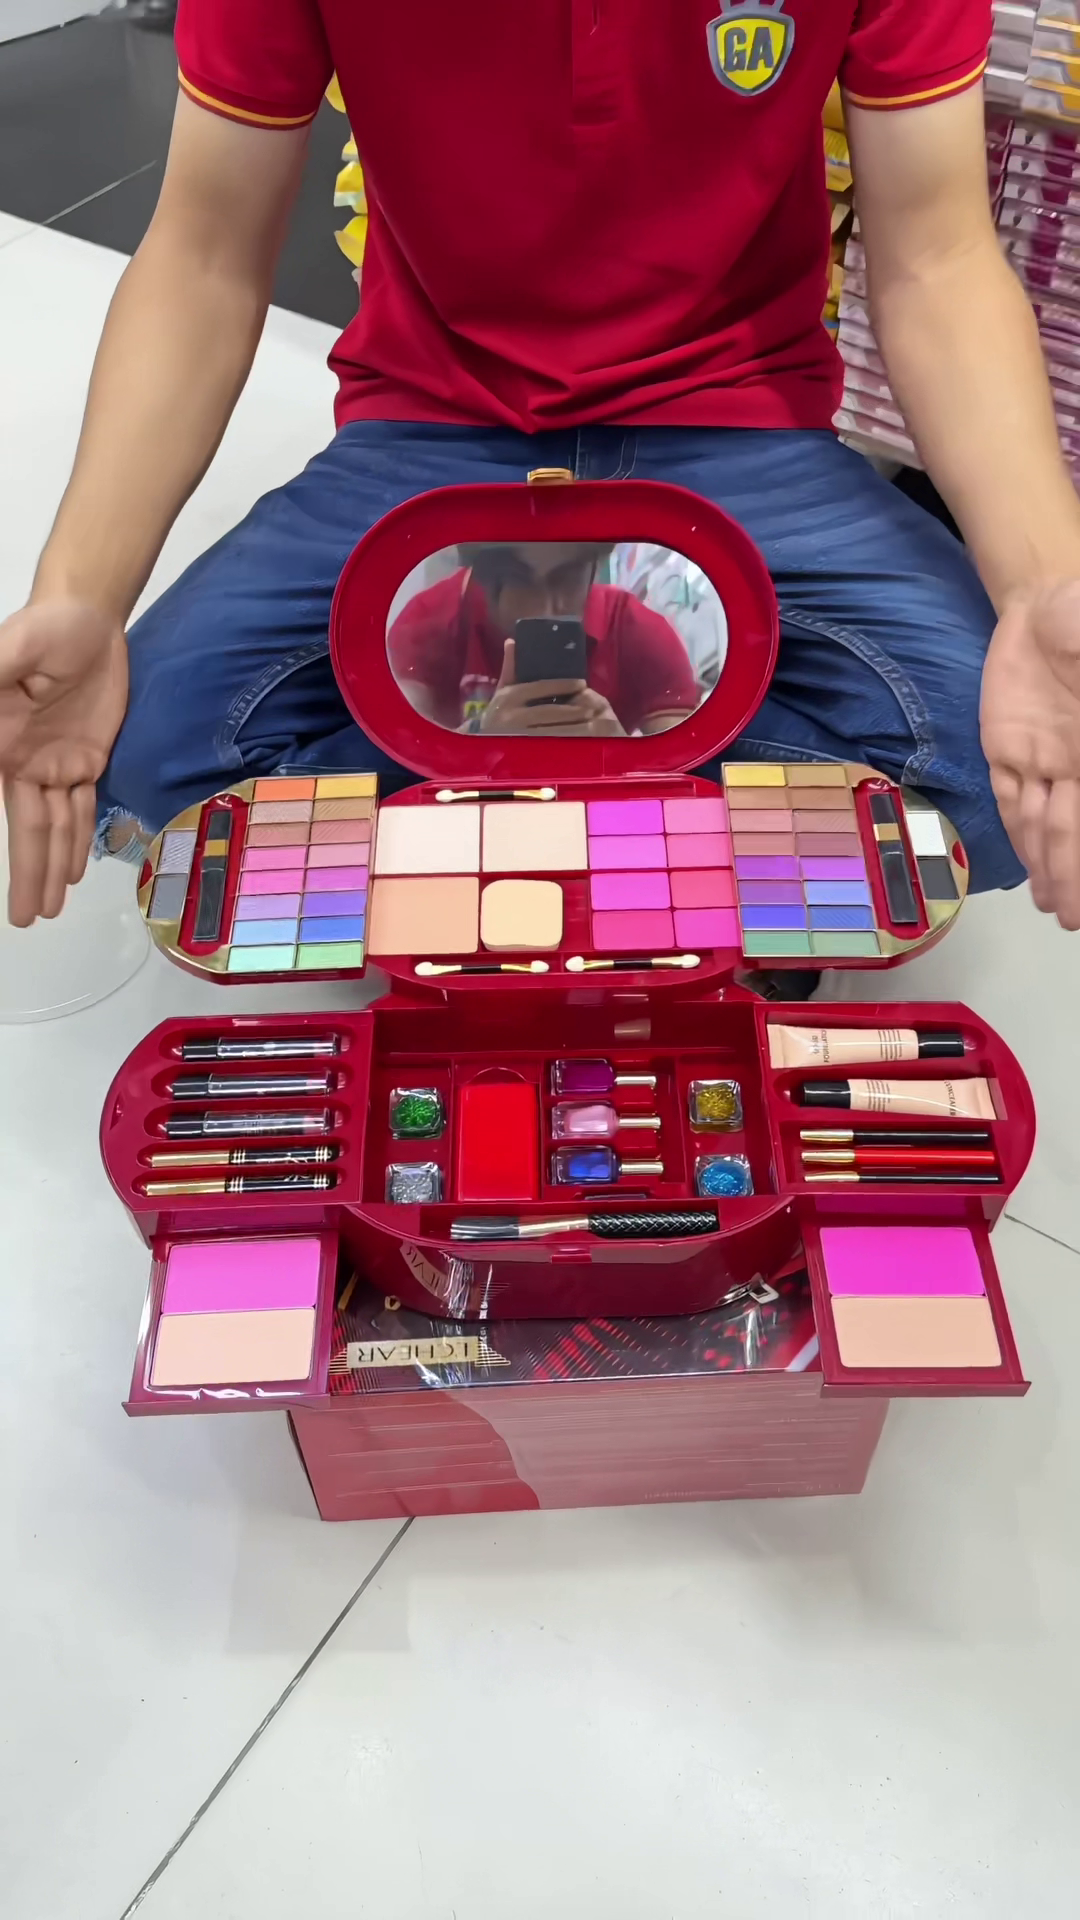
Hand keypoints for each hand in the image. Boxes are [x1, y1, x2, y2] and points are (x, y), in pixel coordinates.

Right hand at [0, 599, 128, 924]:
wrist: (86, 615)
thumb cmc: (43, 628)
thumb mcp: (10, 652)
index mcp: (2, 748)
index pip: (4, 810)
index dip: (10, 852)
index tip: (8, 894)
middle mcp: (22, 763)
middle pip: (28, 831)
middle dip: (28, 875)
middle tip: (25, 920)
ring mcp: (54, 762)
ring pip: (55, 827)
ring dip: (52, 867)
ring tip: (47, 909)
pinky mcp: (85, 757)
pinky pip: (81, 807)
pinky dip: (78, 839)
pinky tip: (74, 870)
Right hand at [479, 639, 623, 736]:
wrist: (478, 745)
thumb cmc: (497, 714)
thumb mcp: (502, 691)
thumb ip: (510, 669)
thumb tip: (512, 641)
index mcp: (509, 696)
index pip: (541, 687)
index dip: (563, 685)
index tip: (582, 684)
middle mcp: (511, 716)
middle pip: (549, 712)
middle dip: (573, 710)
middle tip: (593, 708)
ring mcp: (517, 737)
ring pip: (551, 732)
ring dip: (574, 728)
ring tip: (591, 724)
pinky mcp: (523, 754)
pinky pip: (548, 748)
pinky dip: (564, 744)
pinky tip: (579, 742)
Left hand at [981, 591, 1079, 928]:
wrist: (1047, 599)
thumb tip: (1074, 768)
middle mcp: (1078, 765)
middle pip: (1077, 832)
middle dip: (1076, 877)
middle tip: (1075, 921)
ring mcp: (1044, 761)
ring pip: (1046, 826)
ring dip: (1051, 869)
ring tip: (1059, 912)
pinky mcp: (1007, 751)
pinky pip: (1013, 802)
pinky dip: (1021, 838)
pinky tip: (1031, 873)